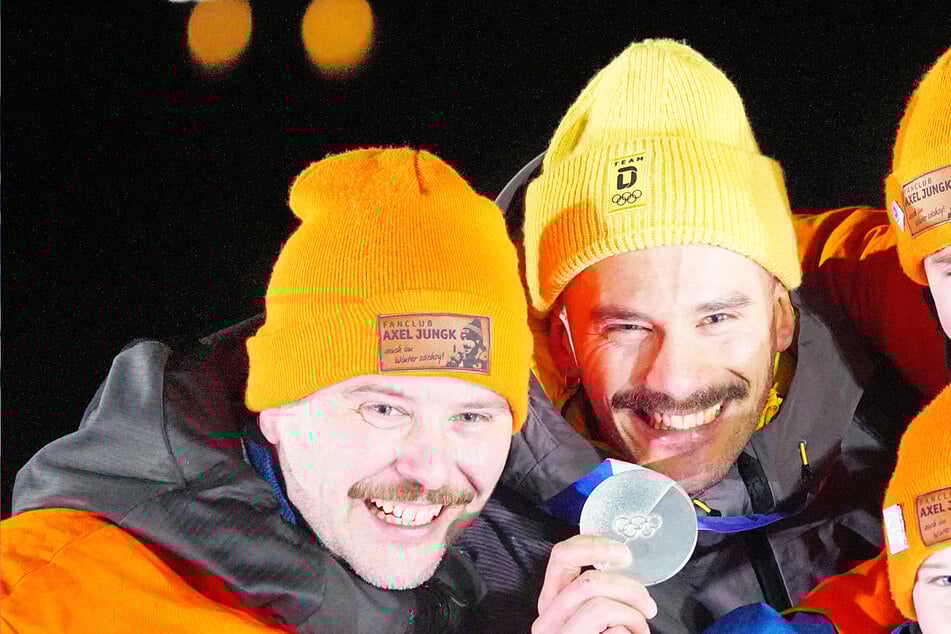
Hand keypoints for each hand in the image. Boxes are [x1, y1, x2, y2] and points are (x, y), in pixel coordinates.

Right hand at [532, 534, 656, 633]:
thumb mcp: (589, 616)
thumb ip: (595, 593)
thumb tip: (623, 565)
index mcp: (551, 601)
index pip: (562, 556)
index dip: (594, 545)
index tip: (624, 554)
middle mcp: (547, 619)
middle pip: (590, 582)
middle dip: (629, 589)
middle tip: (648, 606)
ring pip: (601, 605)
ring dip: (632, 616)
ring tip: (640, 630)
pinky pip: (613, 633)